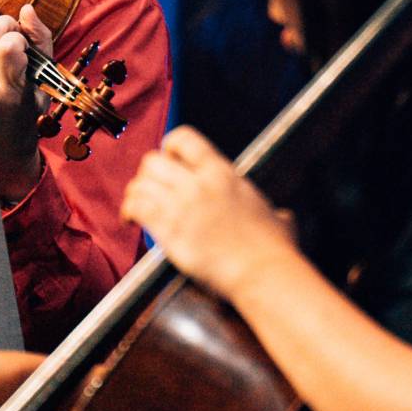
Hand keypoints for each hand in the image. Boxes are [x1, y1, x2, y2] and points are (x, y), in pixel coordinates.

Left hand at [120, 126, 302, 301]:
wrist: (263, 271)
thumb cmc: (273, 248)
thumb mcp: (275, 217)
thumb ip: (272, 211)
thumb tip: (283, 217)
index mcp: (222, 173)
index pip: (183, 139)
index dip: (170, 146)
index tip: (169, 159)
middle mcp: (199, 184)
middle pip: (153, 161)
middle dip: (147, 174)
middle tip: (151, 189)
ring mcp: (182, 206)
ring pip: (139, 184)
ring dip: (135, 194)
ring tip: (137, 207)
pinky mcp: (170, 231)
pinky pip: (136, 208)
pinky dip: (128, 211)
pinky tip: (130, 220)